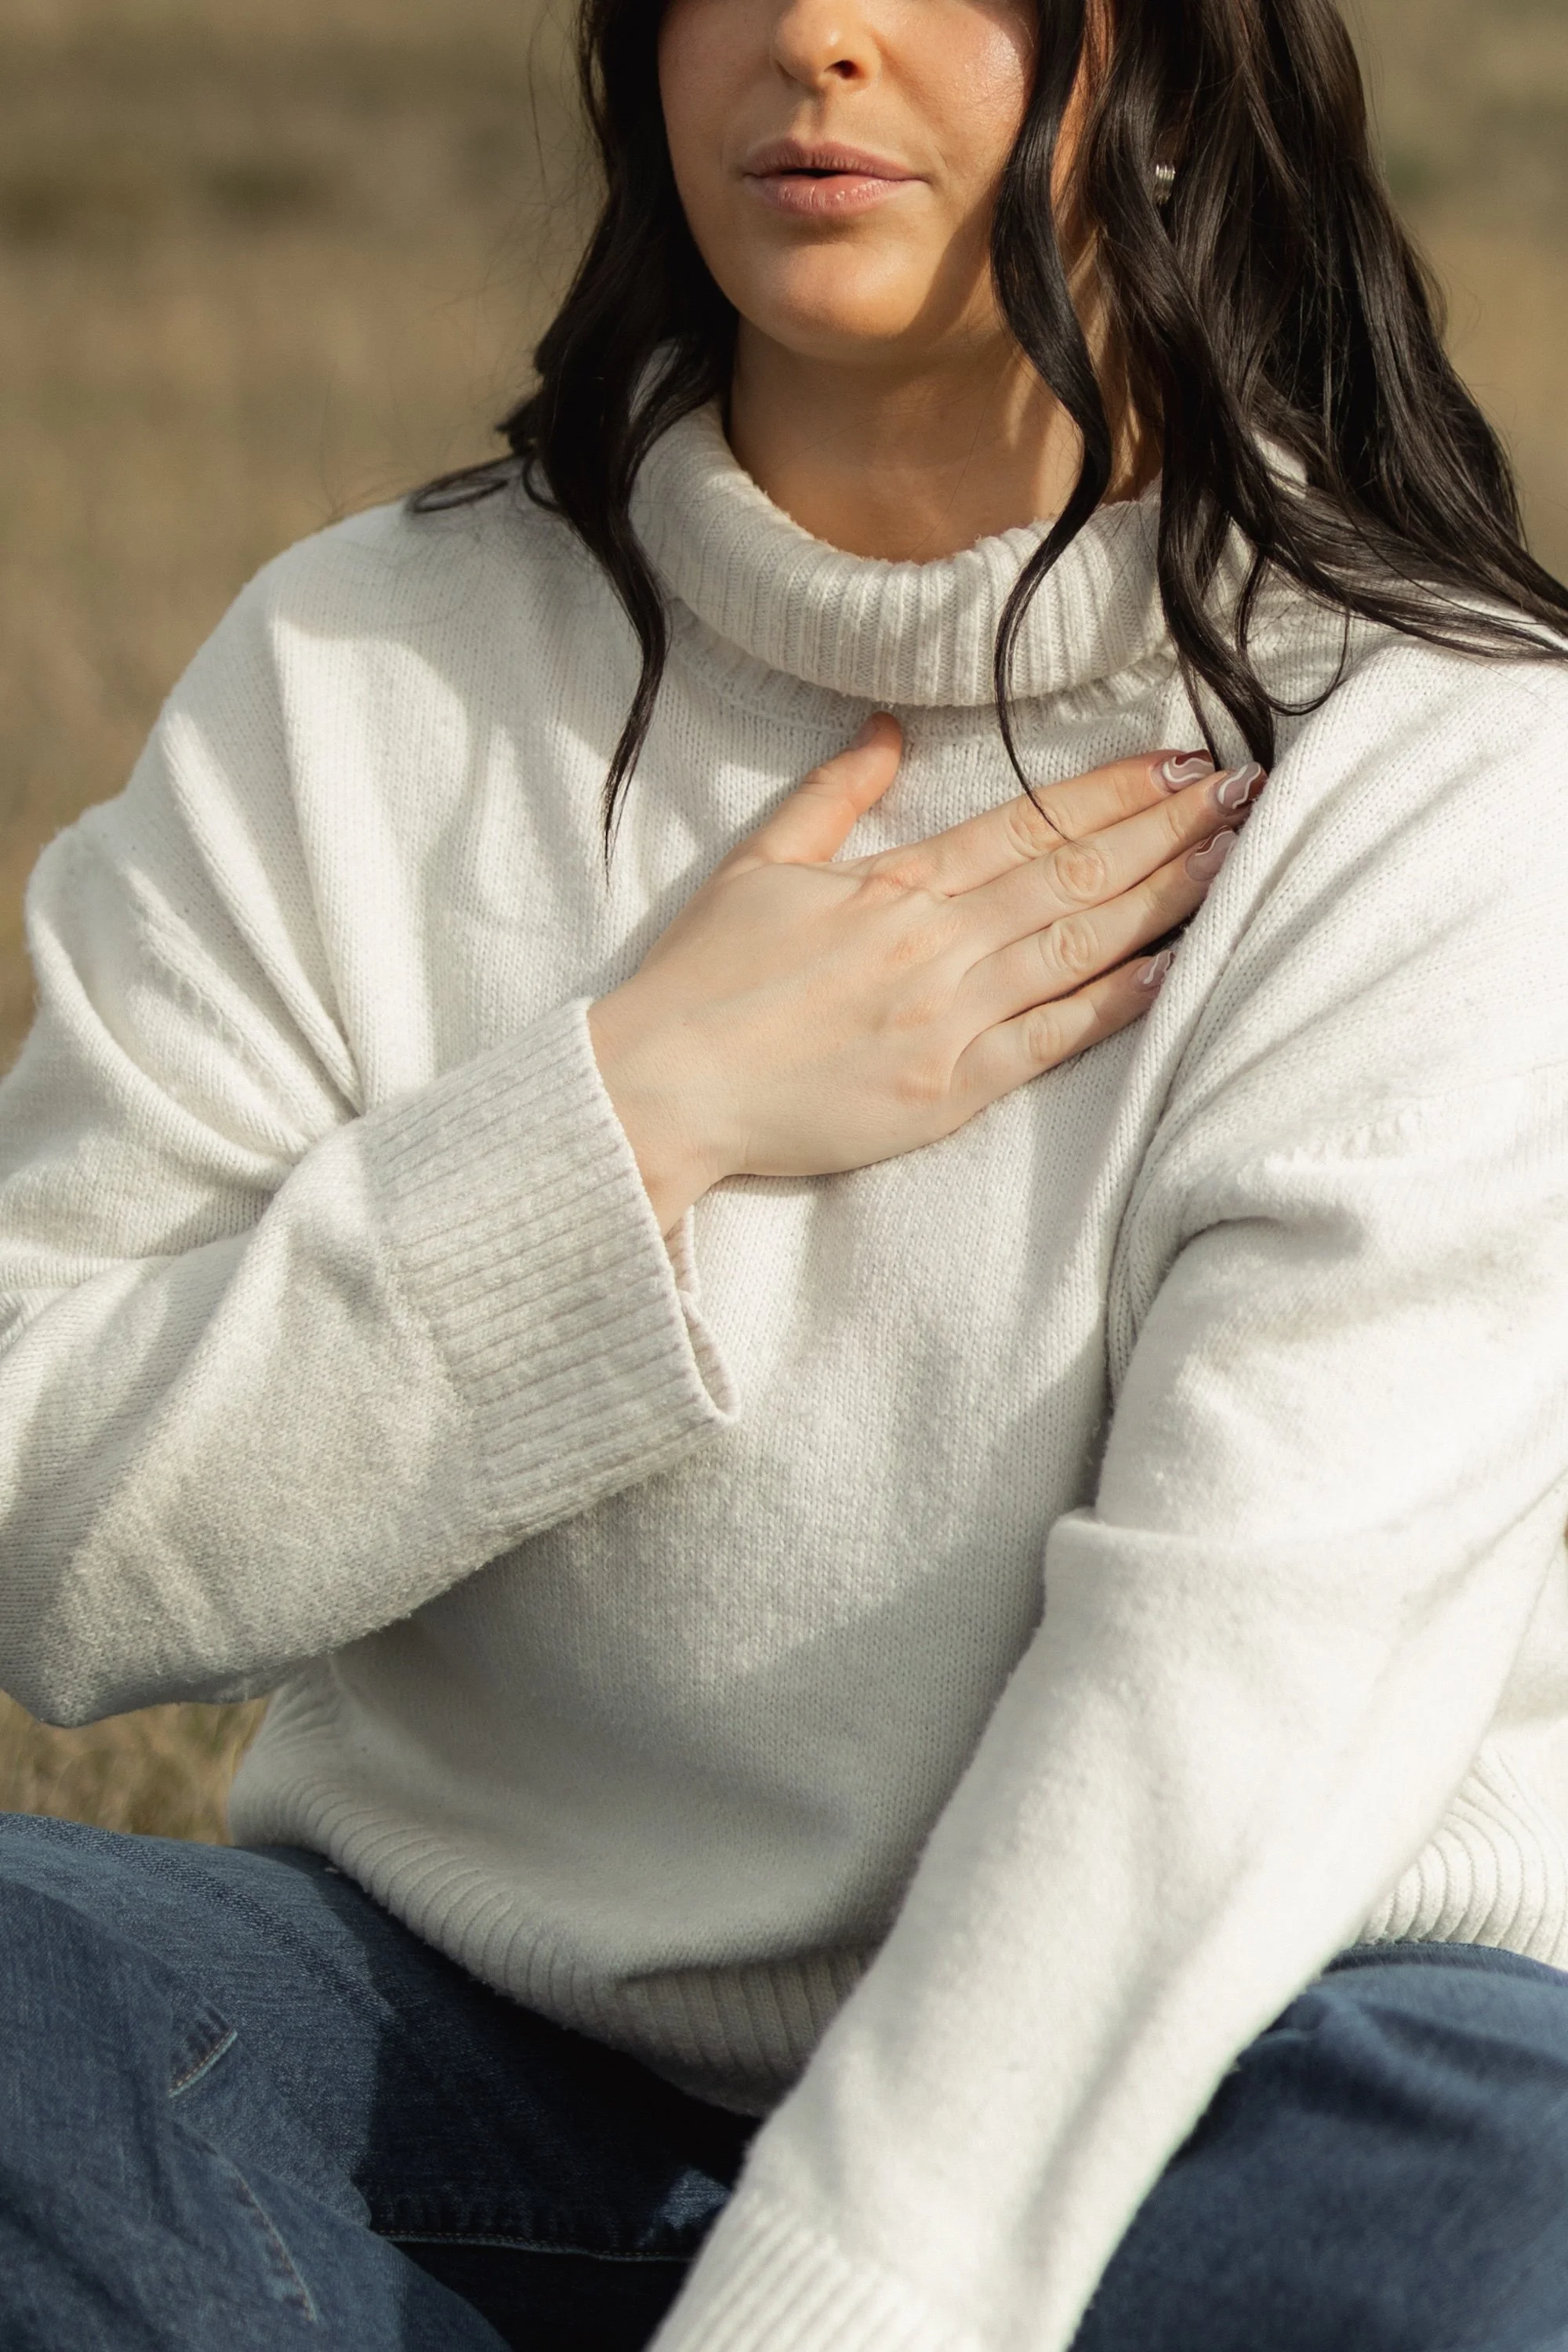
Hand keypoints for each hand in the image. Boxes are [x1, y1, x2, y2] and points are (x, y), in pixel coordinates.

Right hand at [589, 718, 1263, 1230]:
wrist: (660, 1088)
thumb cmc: (701, 982)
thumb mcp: (757, 865)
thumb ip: (831, 797)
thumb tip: (883, 729)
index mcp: (895, 883)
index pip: (1029, 823)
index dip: (1113, 791)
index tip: (1181, 763)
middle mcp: (936, 941)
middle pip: (1076, 874)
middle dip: (1169, 830)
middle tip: (1249, 795)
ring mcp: (948, 1018)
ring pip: (1080, 945)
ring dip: (1165, 900)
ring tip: (1234, 862)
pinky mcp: (948, 1091)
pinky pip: (1051, 1039)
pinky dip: (1116, 1002)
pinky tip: (1173, 970)